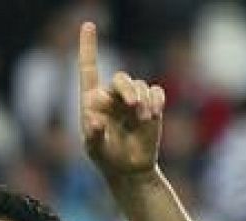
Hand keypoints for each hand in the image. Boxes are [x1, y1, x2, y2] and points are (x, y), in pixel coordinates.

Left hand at [78, 21, 162, 179]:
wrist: (129, 170)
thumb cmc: (106, 158)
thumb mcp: (95, 150)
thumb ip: (92, 135)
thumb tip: (93, 120)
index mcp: (93, 99)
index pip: (89, 67)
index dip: (89, 46)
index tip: (89, 25)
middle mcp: (112, 95)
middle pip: (121, 79)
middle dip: (127, 89)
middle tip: (132, 105)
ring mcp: (133, 99)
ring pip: (140, 86)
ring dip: (143, 101)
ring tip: (143, 120)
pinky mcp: (151, 105)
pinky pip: (156, 92)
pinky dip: (157, 100)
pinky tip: (154, 113)